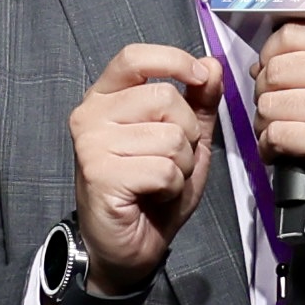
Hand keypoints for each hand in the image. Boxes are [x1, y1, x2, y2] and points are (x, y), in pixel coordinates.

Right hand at [67, 43, 222, 293]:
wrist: (126, 246)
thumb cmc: (150, 191)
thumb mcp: (184, 140)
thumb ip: (198, 103)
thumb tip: (213, 65)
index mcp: (106, 97)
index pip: (135, 57)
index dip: (174, 61)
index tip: (199, 77)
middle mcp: (91, 114)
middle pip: (165, 98)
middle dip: (188, 133)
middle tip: (172, 159)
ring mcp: (91, 144)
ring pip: (170, 137)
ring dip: (181, 165)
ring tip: (161, 180)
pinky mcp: (100, 174)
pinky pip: (163, 169)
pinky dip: (172, 186)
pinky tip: (153, 194)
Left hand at [248, 23, 304, 289]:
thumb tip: (262, 64)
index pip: (291, 34)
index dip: (269, 55)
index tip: (271, 75)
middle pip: (276, 68)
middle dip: (264, 92)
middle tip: (274, 111)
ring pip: (271, 102)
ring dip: (264, 122)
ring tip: (277, 133)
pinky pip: (276, 134)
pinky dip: (268, 146)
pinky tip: (278, 153)